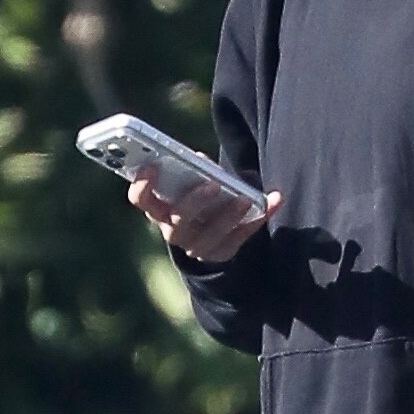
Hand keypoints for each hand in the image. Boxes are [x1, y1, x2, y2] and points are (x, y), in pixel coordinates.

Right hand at [128, 160, 282, 262]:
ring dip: (229, 215)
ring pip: (210, 234)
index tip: (151, 167)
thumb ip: (195, 169)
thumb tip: (200, 160)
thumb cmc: (198, 196)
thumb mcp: (192, 181)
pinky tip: (273, 201)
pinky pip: (239, 238)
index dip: (142, 186)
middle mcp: (173, 231)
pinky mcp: (221, 253)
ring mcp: (197, 246)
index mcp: (159, 210)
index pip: (141, 200)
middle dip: (195, 202)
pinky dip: (257, 219)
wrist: (212, 232)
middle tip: (213, 184)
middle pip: (178, 220)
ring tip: (246, 198)